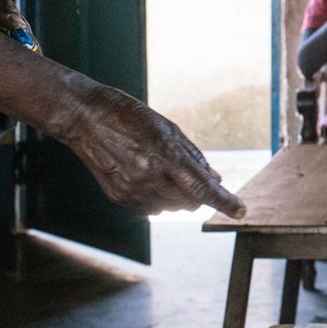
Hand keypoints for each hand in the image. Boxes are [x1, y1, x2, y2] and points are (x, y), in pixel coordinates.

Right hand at [56, 84, 245, 217]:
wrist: (85, 118)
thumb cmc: (130, 117)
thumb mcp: (168, 129)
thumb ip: (193, 157)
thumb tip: (215, 179)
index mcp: (164, 157)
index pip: (202, 188)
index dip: (224, 201)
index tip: (241, 210)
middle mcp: (148, 178)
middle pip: (190, 202)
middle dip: (199, 193)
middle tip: (191, 174)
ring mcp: (132, 191)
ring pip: (172, 208)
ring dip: (179, 197)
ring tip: (163, 170)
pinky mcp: (119, 197)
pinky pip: (151, 209)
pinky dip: (160, 199)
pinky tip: (150, 179)